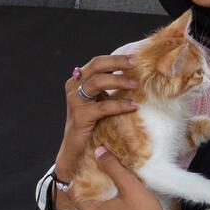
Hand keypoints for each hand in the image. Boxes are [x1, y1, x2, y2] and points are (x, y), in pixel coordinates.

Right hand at [58, 54, 140, 181]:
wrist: (76, 151)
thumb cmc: (92, 126)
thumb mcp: (98, 102)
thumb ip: (107, 88)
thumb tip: (133, 75)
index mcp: (78, 81)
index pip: (97, 62)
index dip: (116, 58)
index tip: (134, 58)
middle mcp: (73, 87)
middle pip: (96, 66)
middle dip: (117, 63)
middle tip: (135, 64)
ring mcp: (75, 101)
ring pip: (97, 82)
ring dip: (119, 81)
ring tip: (135, 85)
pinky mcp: (80, 116)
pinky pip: (102, 106)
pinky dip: (119, 105)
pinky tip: (132, 106)